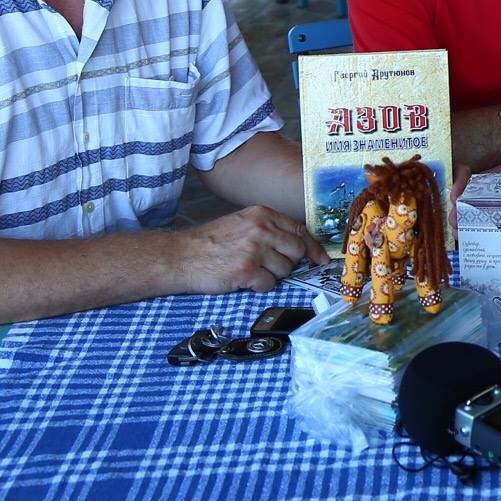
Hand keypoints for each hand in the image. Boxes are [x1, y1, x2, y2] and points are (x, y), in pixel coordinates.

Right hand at [171, 206, 326, 294]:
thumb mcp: (240, 223)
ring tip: (252, 271)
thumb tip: (296, 245)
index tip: (320, 258)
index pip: (299, 229)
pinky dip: (260, 286)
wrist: (180, 256)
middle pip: (297, 250)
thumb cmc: (209, 243)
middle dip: (290, 262)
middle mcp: (261, 229)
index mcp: (261, 214)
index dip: (312, 246)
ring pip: (285, 269)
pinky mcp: (246, 271)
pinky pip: (269, 284)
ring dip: (272, 275)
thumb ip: (267, 229)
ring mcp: (254, 250)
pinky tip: (244, 280)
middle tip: (272, 266)